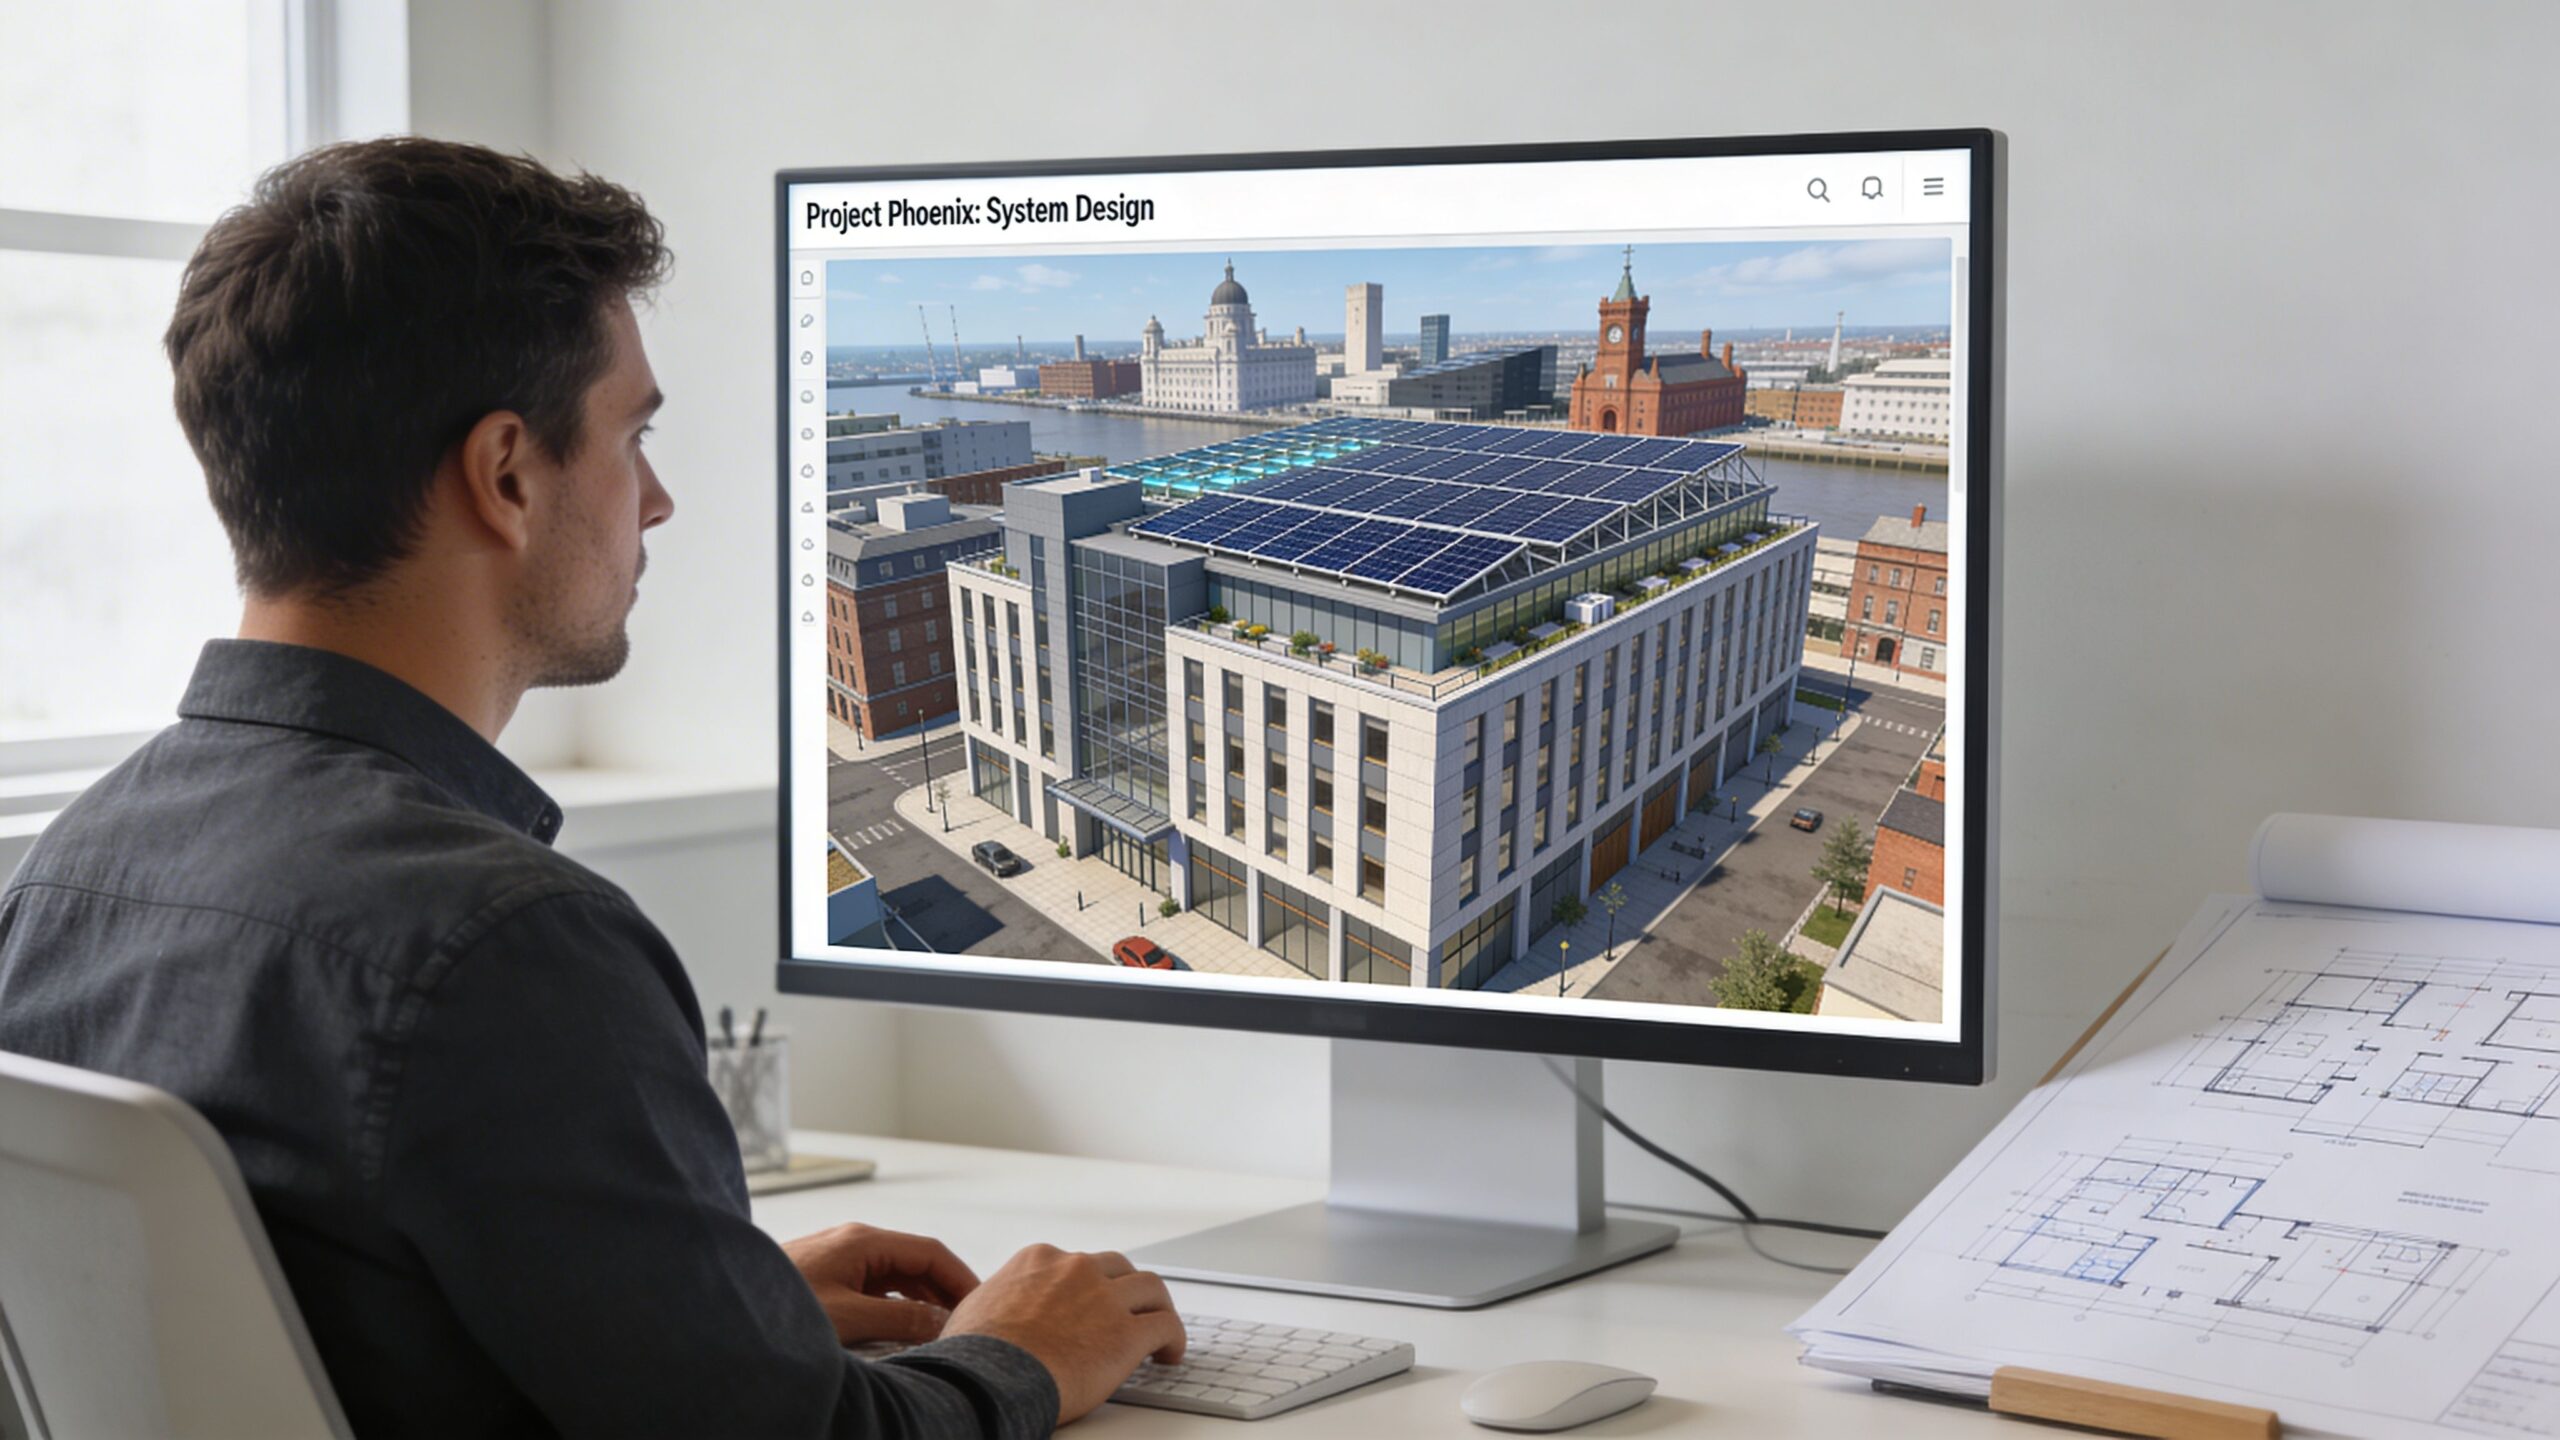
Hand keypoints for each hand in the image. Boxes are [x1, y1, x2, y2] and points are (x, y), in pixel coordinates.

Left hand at [782, 1222, 978, 1345]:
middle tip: (968, 1323)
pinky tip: (900, 1333)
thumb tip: (945, 1324)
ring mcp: (837, 1259)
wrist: (721, 1309)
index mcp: (863, 1240)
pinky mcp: (824, 1278)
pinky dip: (894, 1307)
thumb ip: (900, 1322)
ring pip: (894, 1277)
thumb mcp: (848, 1320)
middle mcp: (853, 1242)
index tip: (983, 1306)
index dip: (961, 1279)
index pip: (930, 1252)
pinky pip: (872, 1288)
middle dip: (944, 1291)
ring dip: (919, 1302)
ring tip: (941, 1332)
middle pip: (914, 1263)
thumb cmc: (780, 1310)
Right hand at [941, 1245, 1186, 1425]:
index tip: (1093, 1303)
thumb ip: (998, 1299)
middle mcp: (1076, 1269)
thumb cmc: (975, 1354)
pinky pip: (1165, 1326)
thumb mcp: (976, 1307)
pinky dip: (1174, 1338)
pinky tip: (1170, 1354)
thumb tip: (994, 1314)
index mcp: (1039, 1260)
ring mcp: (1105, 1298)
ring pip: (1151, 1288)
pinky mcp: (1127, 1333)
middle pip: (1119, 1268)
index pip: (1077, 1263)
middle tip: (1132, 1310)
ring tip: (1161, 1330)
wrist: (989, 1378)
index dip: (1090, 1285)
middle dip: (1127, 1289)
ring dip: (1158, 1307)